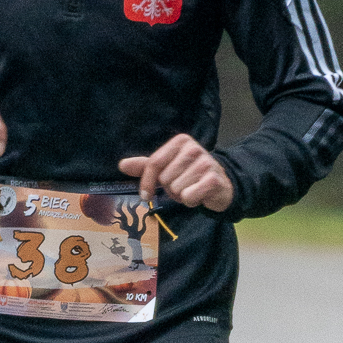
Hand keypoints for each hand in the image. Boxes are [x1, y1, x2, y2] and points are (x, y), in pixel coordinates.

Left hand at [119, 135, 233, 211]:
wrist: (220, 184)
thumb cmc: (189, 175)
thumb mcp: (166, 168)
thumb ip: (145, 166)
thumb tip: (122, 165)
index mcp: (180, 141)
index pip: (154, 163)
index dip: (146, 182)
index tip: (145, 195)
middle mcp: (193, 148)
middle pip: (165, 178)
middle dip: (170, 188)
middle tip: (182, 185)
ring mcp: (205, 163)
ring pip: (176, 189)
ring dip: (181, 195)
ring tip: (191, 189)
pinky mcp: (213, 179)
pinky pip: (188, 196)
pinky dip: (191, 201)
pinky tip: (199, 195)